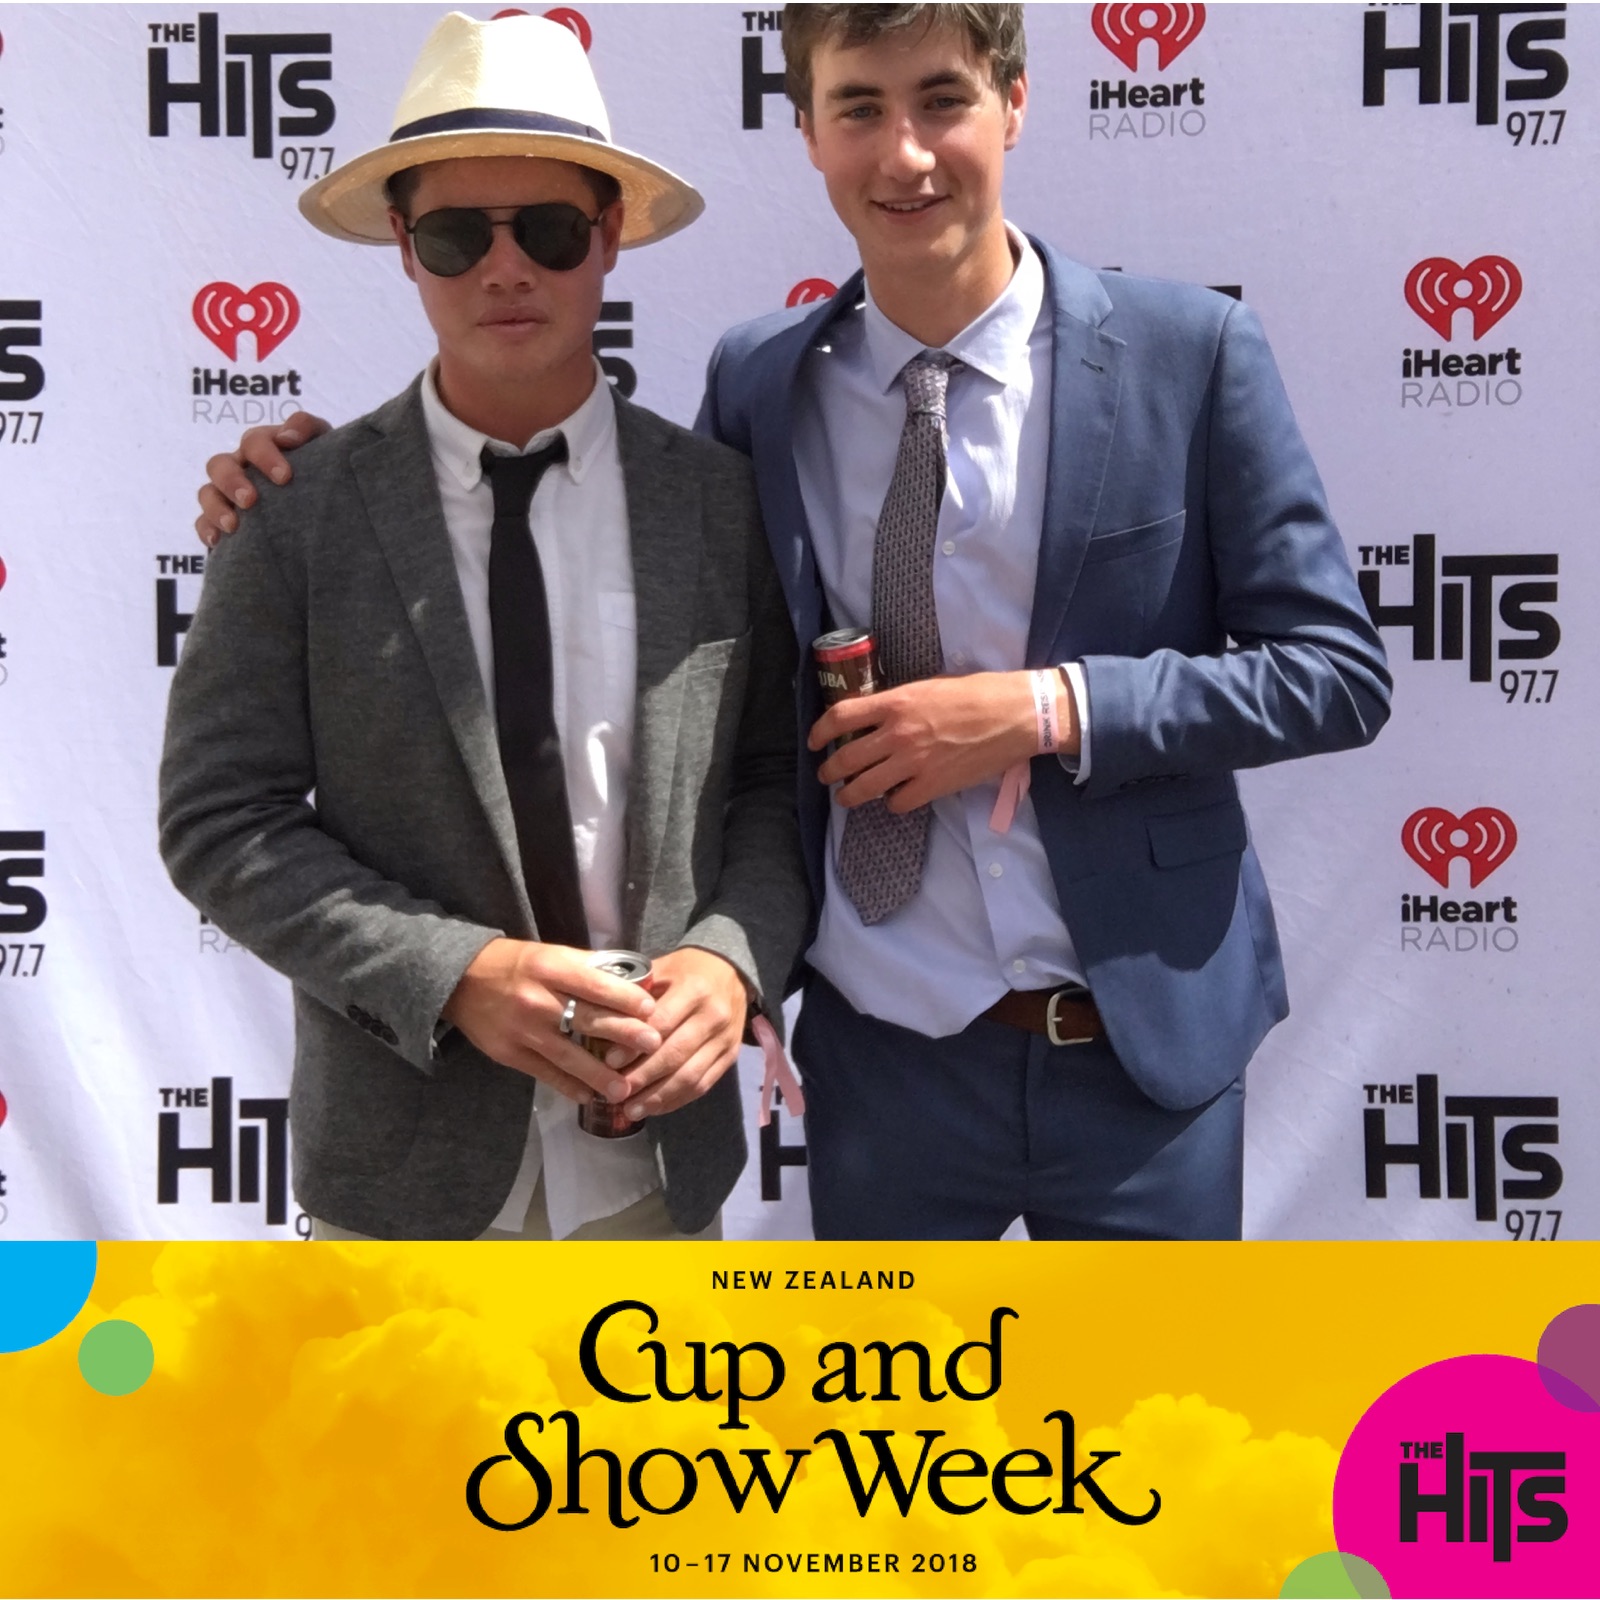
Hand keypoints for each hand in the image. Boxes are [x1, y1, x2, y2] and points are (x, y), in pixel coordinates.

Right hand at [195, 411, 330, 546]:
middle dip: (231, 481)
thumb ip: (307, 427)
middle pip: (220, 465)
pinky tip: (218, 541)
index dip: (264, 455)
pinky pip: (204, 523)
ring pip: (207, 493)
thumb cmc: (321, 468)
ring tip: (233, 526)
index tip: (284, 477)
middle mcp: (240, 468)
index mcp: (262, 448)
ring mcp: (227, 494)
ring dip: (216, 507)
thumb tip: (288, 436)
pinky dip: (207, 530)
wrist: (328, 506)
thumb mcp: (322, 443)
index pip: (253, 442)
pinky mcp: (223, 521)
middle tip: (250, 500)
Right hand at [441, 938, 660, 1104]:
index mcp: (550, 968)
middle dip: (624, 1034)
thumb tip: (637, 981)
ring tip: (625, 1088)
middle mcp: (537, 999)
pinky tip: (589, 1095)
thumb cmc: (517, 964)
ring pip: (568, 1055)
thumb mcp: (551, 954)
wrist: (460, 980)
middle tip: (654, 1046)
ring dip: (599, 1074)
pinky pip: (545, 1073)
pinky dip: (568, 1086)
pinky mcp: (509, 1054)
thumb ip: (590, 968)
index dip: (625, 997)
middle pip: (587, 1019)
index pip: (594, 984)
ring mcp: (522, 1030)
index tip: (651, 1010)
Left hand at [613, 947, 750, 1119]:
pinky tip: (655, 1107)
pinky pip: (703, 1085)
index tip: (609, 1063)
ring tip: (631, 1110)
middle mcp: (714, 1016)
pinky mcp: (731, 1056)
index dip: (634, 1046)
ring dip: (658, 1097)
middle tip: (616, 1093)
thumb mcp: (662, 969)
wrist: (731, 971)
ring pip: (690, 1076)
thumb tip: (602, 1026)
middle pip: (675, 1055)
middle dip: (643, 1078)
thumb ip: (636, 995)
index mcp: (694, 989)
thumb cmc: (687, 970)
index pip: (661, 1023)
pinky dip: (677, 1100)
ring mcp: (725, 1039)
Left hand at [809, 670, 1078, 812]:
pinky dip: (892, 803)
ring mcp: (914, 763)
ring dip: (849, 796)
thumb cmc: (979, 694)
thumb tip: (879, 716)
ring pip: (864, 788)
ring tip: (847, 797)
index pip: (841, 717)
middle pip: (846, 759)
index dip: (820, 731)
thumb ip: (901, 703)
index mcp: (897, 703)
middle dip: (829, 772)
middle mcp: (898, 734)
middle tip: (826, 776)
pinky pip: (897, 803)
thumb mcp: (931, 686)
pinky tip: (894, 799)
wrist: (1016, 715)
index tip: (814, 741)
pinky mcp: (933, 786)